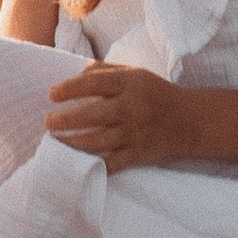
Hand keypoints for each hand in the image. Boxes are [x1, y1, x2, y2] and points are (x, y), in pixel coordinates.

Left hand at [43, 62, 193, 171]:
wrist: (189, 120)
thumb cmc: (154, 93)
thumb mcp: (134, 73)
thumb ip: (104, 71)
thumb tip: (75, 75)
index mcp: (131, 83)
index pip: (95, 83)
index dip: (70, 88)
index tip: (51, 94)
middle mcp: (133, 107)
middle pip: (94, 114)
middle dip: (66, 119)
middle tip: (48, 122)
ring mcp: (136, 133)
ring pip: (99, 141)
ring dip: (73, 143)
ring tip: (56, 142)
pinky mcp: (139, 154)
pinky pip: (113, 163)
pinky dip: (94, 165)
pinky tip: (77, 163)